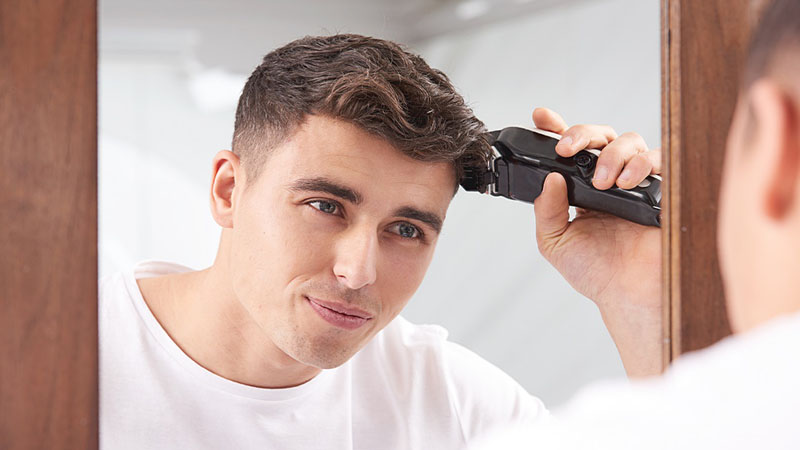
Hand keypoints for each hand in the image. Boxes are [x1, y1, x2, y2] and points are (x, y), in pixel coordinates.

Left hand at [531, 107, 662, 376]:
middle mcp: (609, 179)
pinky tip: (626, 183)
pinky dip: (641, 163)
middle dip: (582, 134)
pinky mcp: (663, 189)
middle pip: (600, 135)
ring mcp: (637, 181)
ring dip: (612, 154)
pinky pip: (659, 159)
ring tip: (603, 182)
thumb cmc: (595, 271)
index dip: (557, 127)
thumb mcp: (555, 241)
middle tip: (566, 150)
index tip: (541, 116)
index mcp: (581, 187)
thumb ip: (546, 210)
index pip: (570, 149)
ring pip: (630, 140)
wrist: (629, 294)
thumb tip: (549, 178)